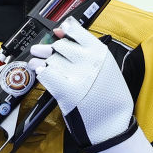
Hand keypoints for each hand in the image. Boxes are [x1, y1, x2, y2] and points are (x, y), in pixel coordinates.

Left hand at [28, 16, 133, 147]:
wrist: (111, 123)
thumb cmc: (108, 95)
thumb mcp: (105, 65)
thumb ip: (84, 48)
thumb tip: (59, 31)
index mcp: (99, 51)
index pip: (74, 29)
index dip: (64, 30)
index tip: (59, 32)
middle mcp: (88, 60)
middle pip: (59, 46)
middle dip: (52, 50)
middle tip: (48, 55)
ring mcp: (77, 75)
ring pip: (50, 60)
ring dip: (43, 62)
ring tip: (42, 66)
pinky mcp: (66, 91)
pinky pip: (45, 74)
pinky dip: (41, 73)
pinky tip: (42, 75)